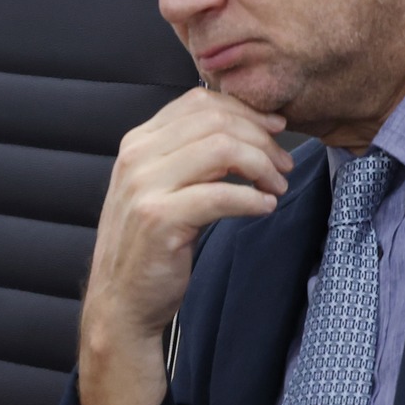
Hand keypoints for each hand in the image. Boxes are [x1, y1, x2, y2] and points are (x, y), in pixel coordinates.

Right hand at [78, 88, 293, 404]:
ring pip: (221, 149)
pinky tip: (265, 208)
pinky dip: (252, 199)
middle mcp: (136, 157)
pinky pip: (221, 195)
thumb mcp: (160, 188)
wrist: (121, 303)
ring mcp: (145, 187)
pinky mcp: (161, 220)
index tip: (274, 129)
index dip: (244, 111)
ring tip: (276, 186)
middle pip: (214, 120)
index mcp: (137, 143)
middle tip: (283, 164)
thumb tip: (244, 129)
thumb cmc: (149, 247)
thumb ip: (188, 156)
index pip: (198, 102)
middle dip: (260, 138)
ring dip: (261, 165)